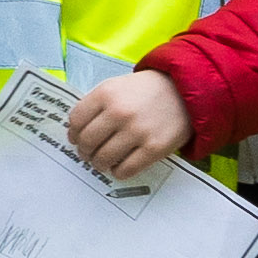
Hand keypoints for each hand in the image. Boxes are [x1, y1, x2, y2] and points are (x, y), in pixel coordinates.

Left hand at [65, 65, 191, 184]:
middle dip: (84, 151)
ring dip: (98, 164)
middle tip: (88, 153)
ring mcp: (137, 131)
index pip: (76, 120)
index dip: (73, 133)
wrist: (184, 91)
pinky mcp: (154, 148)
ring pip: (103, 159)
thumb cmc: (146, 90)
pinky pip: (125, 170)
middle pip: (86, 142)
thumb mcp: (116, 86)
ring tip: (103, 161)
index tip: (77, 138)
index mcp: (106, 93)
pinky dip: (118, 172)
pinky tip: (119, 166)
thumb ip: (95, 105)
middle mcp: (119, 112)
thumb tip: (75, 132)